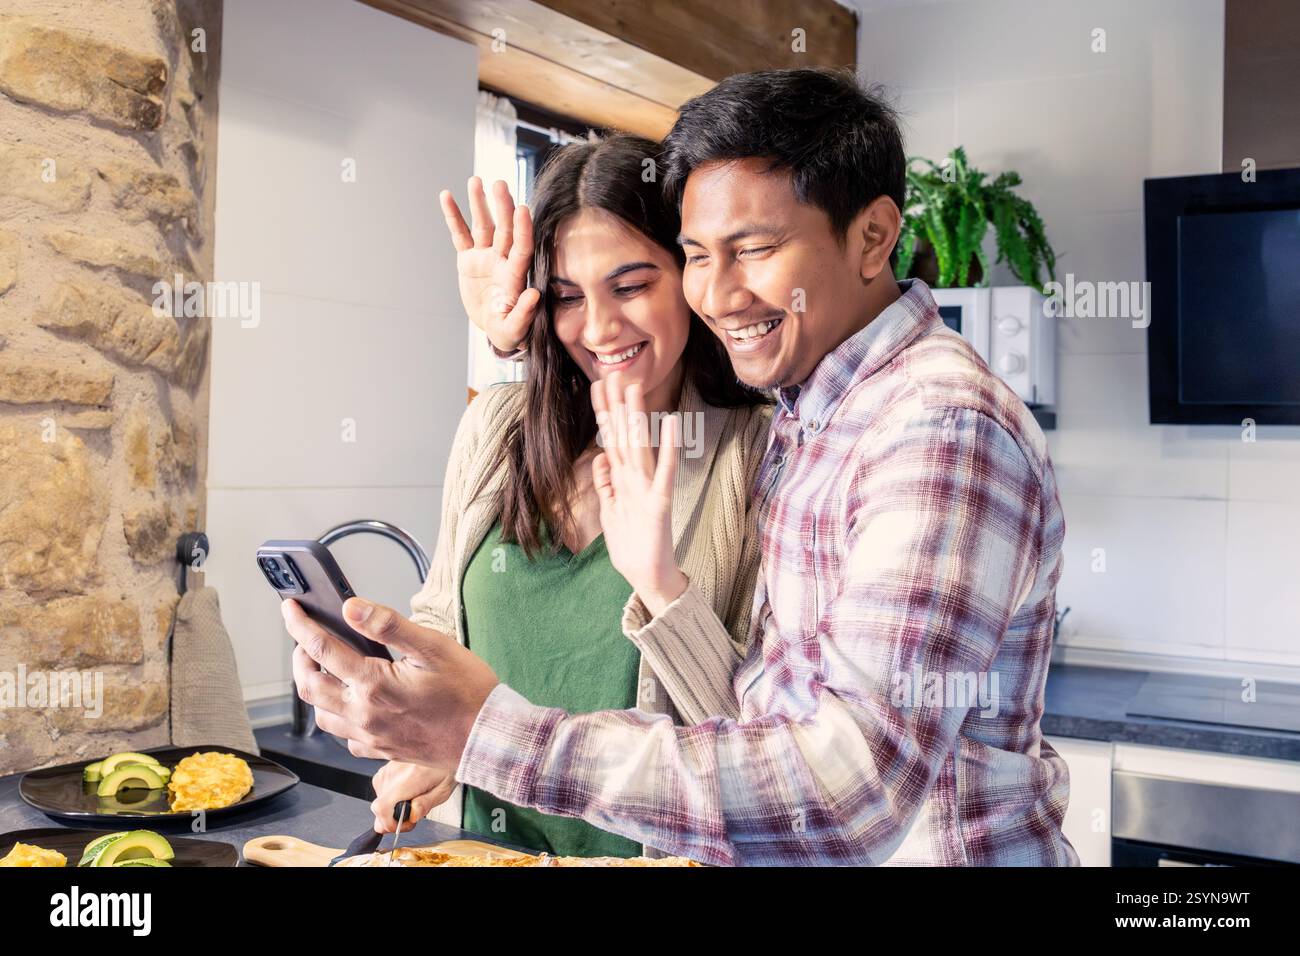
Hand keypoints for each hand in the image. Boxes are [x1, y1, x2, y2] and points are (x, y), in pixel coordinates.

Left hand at [285, 597, 499, 774]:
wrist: (488, 739)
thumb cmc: (469, 692)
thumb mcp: (434, 647)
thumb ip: (389, 626)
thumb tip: (351, 607)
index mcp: (374, 685)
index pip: (321, 649)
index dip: (300, 625)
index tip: (291, 609)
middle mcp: (364, 714)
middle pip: (309, 686)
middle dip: (299, 658)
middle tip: (304, 640)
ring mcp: (371, 736)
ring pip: (321, 715)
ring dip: (315, 689)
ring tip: (325, 669)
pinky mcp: (382, 751)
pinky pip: (344, 737)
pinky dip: (337, 717)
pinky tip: (351, 704)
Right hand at [370, 761, 454, 833]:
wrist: (443, 747)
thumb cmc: (446, 766)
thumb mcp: (443, 790)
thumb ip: (426, 804)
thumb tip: (412, 816)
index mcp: (408, 779)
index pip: (382, 808)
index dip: (388, 823)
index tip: (402, 825)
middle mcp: (392, 774)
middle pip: (379, 809)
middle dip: (395, 819)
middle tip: (414, 814)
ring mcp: (387, 771)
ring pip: (380, 802)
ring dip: (394, 808)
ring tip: (414, 800)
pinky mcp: (385, 769)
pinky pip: (382, 791)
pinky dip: (393, 797)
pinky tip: (408, 792)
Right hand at [440, 176, 539, 352]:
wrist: (496, 329)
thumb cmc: (510, 331)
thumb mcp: (515, 329)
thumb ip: (524, 313)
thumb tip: (533, 294)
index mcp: (515, 275)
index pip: (521, 247)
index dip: (522, 229)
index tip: (522, 208)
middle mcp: (502, 260)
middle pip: (503, 229)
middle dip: (502, 207)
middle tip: (499, 184)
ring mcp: (485, 257)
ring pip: (483, 226)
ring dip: (479, 203)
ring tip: (476, 180)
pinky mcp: (468, 260)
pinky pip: (460, 235)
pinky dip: (454, 217)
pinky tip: (447, 196)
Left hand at [591, 373, 688, 615]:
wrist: (650, 578)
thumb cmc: (632, 546)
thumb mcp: (610, 512)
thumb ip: (605, 484)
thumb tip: (599, 458)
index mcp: (621, 481)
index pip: (609, 440)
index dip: (602, 413)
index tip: (595, 386)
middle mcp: (635, 479)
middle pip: (622, 436)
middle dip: (617, 406)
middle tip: (613, 372)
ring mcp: (647, 489)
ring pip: (639, 447)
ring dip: (636, 417)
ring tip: (635, 388)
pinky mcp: (659, 504)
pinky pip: (664, 473)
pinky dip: (667, 449)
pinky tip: (672, 425)